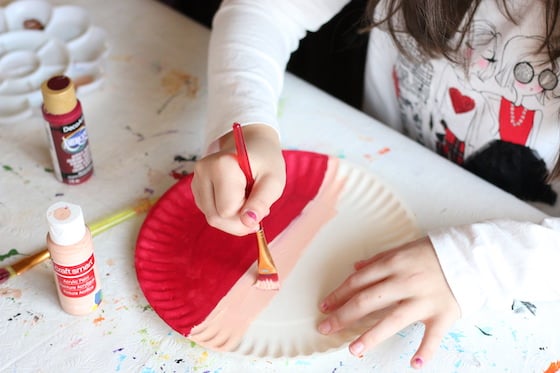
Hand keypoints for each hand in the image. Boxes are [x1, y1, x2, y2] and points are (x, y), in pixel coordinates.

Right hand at [191, 124, 285, 235]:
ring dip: (233, 219)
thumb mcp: (273, 182)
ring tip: (247, 200)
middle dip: (239, 222)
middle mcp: (203, 171)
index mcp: (222, 165)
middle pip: (215, 218)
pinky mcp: (197, 188)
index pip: (227, 211)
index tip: (259, 200)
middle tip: (256, 209)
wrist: (254, 146)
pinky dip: (226, 214)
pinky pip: (210, 213)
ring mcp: (197, 179)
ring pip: (211, 218)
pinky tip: (237, 200)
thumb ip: (261, 203)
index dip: (246, 214)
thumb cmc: (266, 163)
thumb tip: (248, 222)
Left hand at [317, 237, 459, 368]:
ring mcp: (423, 300)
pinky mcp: (443, 314)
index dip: (339, 294)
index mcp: (394, 264)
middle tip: (326, 327)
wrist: (472, 256)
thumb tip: (355, 268)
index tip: (325, 306)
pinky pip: (433, 336)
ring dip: (371, 337)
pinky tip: (414, 363)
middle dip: (344, 315)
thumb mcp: (404, 249)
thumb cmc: (435, 253)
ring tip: (353, 350)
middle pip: (367, 301)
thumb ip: (378, 260)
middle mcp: (405, 282)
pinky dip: (425, 351)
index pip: (358, 282)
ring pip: (392, 321)